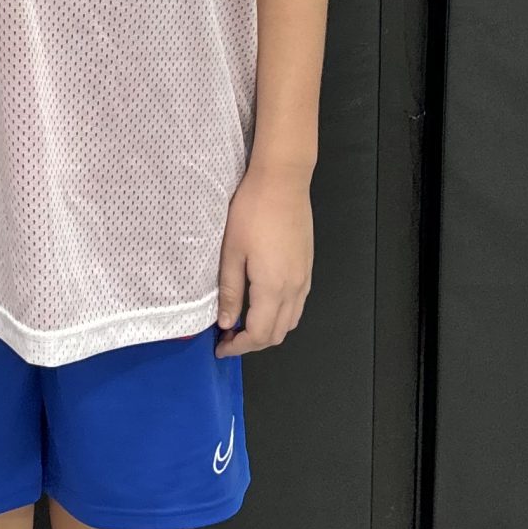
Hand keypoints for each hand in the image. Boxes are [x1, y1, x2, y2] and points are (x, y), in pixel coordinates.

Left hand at [213, 160, 312, 356]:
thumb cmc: (251, 212)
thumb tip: (226, 323)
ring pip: (291, 321)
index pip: (259, 334)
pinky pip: (297, 305)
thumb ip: (230, 291)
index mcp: (273, 288)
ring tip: (243, 323)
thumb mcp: (231, 252)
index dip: (239, 347)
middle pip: (277, 334)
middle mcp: (294, 289)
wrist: (282, 181)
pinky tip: (262, 304)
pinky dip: (280, 315)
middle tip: (228, 337)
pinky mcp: (308, 267)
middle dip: (252, 343)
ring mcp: (305, 278)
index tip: (220, 347)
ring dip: (268, 330)